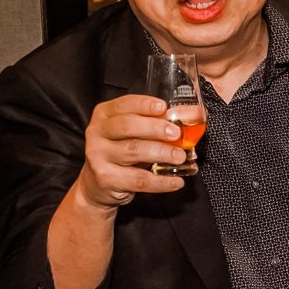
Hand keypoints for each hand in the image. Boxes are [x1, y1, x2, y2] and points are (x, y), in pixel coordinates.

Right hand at [72, 93, 191, 212]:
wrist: (98, 184)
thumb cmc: (120, 152)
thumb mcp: (134, 133)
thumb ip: (157, 122)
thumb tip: (190, 115)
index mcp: (104, 114)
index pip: (124, 104)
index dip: (145, 105)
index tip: (164, 107)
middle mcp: (97, 132)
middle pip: (127, 125)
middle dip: (155, 128)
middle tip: (176, 134)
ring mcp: (98, 156)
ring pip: (134, 151)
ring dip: (161, 153)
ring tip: (180, 157)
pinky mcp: (106, 179)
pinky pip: (138, 179)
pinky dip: (161, 181)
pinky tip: (176, 180)